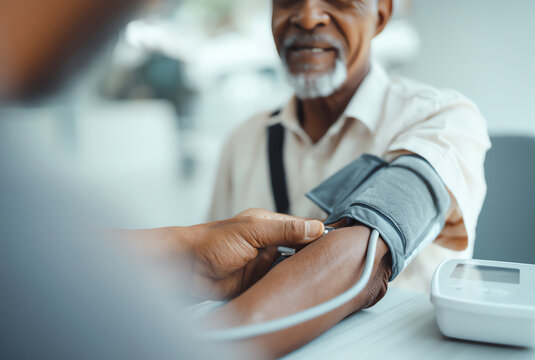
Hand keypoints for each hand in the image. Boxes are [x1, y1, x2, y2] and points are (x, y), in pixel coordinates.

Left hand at [186, 209, 323, 298]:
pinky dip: (286, 288)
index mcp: (269, 225)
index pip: (302, 229)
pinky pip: (278, 285)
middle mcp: (269, 245)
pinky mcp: (258, 284)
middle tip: (334, 265)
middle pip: (300, 251)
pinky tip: (300, 291)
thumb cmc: (212, 241)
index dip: (318, 235)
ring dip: (300, 274)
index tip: (339, 242)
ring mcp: (264, 265)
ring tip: (321, 280)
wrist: (186, 269)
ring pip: (291, 270)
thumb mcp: (252, 230)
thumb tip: (316, 227)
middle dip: (313, 257)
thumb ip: (284, 229)